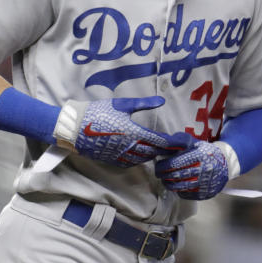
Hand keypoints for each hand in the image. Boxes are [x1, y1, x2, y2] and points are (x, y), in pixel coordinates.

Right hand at [55, 96, 186, 166]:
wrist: (74, 129)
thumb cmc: (97, 113)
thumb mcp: (122, 104)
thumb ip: (143, 104)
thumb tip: (161, 101)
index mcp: (135, 133)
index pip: (162, 142)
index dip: (177, 142)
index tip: (187, 140)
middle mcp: (132, 148)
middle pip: (157, 151)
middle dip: (170, 148)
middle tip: (180, 143)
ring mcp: (123, 157)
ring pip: (147, 158)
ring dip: (156, 153)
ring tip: (165, 147)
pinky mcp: (116, 161)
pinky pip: (135, 161)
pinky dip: (143, 156)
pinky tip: (144, 150)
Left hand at [155, 136, 232, 199]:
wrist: (226, 164)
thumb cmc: (206, 152)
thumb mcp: (195, 143)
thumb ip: (179, 144)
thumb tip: (162, 146)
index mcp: (200, 155)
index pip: (176, 163)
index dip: (163, 165)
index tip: (158, 165)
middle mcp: (204, 170)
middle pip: (177, 175)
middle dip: (164, 175)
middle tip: (158, 173)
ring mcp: (206, 183)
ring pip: (181, 187)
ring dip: (169, 184)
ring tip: (165, 180)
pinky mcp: (206, 193)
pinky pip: (187, 195)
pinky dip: (179, 191)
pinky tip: (177, 185)